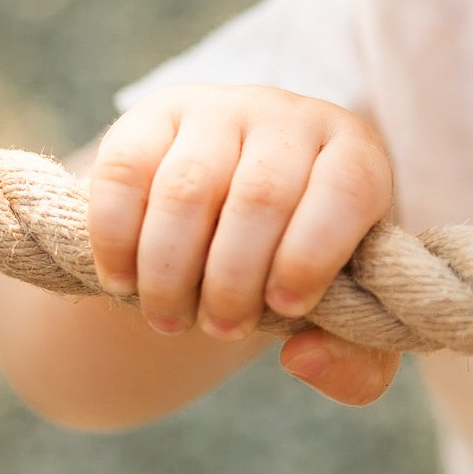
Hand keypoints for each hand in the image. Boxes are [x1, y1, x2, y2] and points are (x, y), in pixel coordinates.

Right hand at [88, 84, 399, 405]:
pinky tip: (123, 282)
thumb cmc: (296, 272)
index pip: (347, 189)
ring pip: (189, 187)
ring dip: (172, 270)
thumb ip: (354, 362)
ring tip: (170, 319)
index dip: (314, 255)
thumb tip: (304, 358)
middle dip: (235, 281)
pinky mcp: (149, 119)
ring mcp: (217, 110)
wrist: (223, 223)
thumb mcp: (340, 318)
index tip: (286, 309)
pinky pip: (125, 174)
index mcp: (354, 155)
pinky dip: (117, 239)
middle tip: (222, 329)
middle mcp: (290, 119)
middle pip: (262, 196)